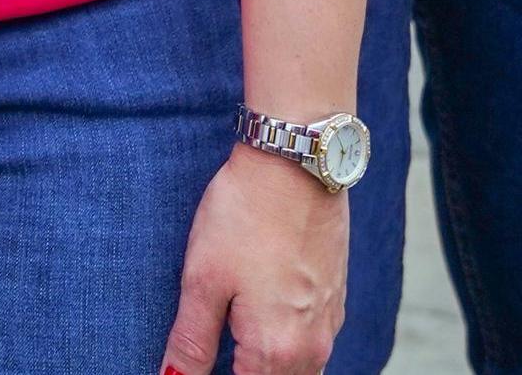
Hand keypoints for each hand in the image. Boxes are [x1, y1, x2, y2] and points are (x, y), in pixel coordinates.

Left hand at [163, 145, 346, 374]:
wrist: (296, 167)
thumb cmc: (244, 218)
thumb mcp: (203, 281)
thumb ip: (191, 342)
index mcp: (276, 351)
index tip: (187, 365)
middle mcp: (312, 348)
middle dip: (239, 372)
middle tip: (204, 352)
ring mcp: (328, 324)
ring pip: (296, 370)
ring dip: (263, 365)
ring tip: (227, 345)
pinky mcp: (334, 300)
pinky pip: (311, 345)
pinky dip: (284, 347)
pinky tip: (256, 322)